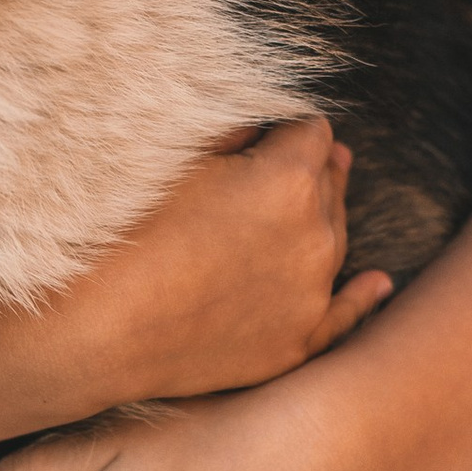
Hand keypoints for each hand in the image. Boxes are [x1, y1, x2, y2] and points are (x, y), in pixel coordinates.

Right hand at [55, 118, 389, 412]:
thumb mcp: (175, 161)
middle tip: (264, 173)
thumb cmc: (124, 235)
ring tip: (288, 217)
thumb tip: (261, 127)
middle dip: (305, 172)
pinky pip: (345, 313)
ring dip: (314, 223)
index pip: (312, 130)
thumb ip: (232, 134)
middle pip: (329, 182)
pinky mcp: (296, 343)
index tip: (260, 136)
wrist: (95, 331)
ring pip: (334, 239)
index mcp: (290, 178)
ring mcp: (311, 294)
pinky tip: (377, 284)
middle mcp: (317, 234)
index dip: (284, 129)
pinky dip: (360, 296)